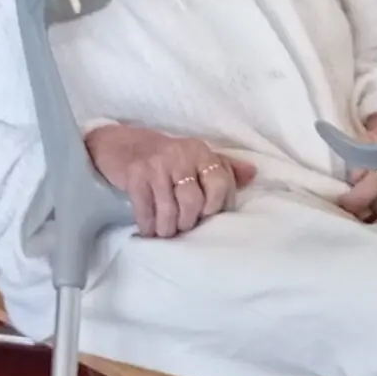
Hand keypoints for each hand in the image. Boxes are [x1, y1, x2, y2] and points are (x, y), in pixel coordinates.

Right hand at [85, 124, 256, 237]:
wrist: (123, 145)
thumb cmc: (167, 157)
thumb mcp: (197, 157)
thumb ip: (224, 167)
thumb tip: (253, 174)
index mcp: (200, 151)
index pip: (220, 181)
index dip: (217, 205)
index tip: (208, 215)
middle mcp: (180, 155)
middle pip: (193, 202)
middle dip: (189, 222)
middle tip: (183, 226)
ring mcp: (156, 166)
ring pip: (169, 211)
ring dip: (168, 229)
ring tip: (166, 230)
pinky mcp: (135, 177)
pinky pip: (145, 212)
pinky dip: (148, 226)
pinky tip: (149, 228)